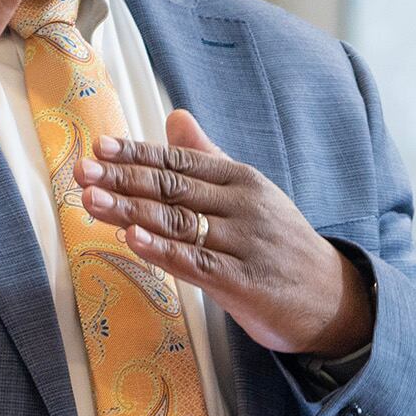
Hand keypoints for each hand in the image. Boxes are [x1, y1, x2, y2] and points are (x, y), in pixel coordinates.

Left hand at [76, 110, 375, 356]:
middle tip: (82, 171)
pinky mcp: (243, 282)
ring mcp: (244, 244)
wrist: (333, 299)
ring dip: (131, 211)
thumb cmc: (279, 246)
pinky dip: (162, 251)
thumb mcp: (250, 194)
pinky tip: (131, 241)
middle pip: (174, 188)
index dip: (138, 153)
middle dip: (124, 178)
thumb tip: (174, 115)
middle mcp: (243, 206)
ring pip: (179, 223)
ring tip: (93, 200)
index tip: (99, 147)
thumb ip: (208, 157)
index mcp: (241, 180)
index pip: (181, 161)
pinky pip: (195, 264)